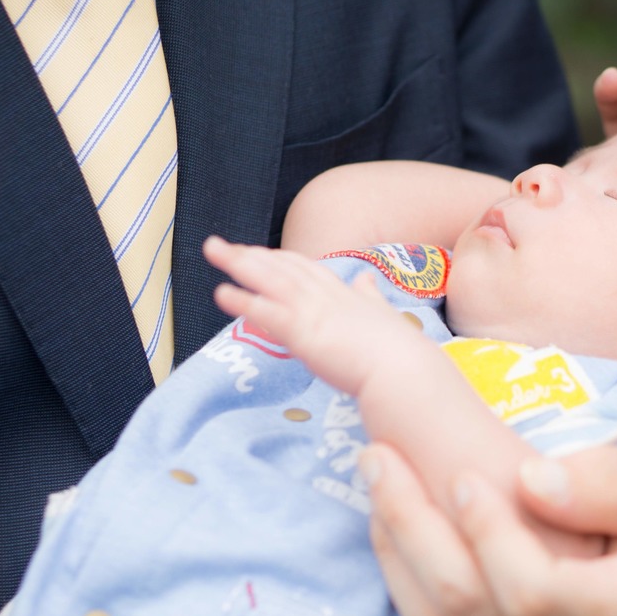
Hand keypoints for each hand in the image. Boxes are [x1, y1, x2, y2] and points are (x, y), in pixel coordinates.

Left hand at [203, 236, 407, 396]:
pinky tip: (222, 293)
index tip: (255, 251)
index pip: (304, 266)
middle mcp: (326, 296)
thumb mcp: (382, 314)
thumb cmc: (398, 350)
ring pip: (271, 280)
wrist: (404, 370)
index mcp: (343, 293)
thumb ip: (370, 295)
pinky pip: (268, 313)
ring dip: (239, 264)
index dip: (276, 257)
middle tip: (218, 245)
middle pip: (281, 266)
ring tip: (213, 252)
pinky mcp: (306, 334)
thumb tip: (367, 278)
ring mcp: (315, 312)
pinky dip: (244, 301)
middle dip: (248, 254)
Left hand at [368, 444, 616, 615]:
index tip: (459, 475)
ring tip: (380, 494)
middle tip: (379, 461)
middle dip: (412, 528)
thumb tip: (531, 479)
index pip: (537, 590)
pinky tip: (404, 549)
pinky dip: (417, 604)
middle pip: (473, 614)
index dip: (485, 533)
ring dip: (399, 562)